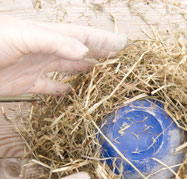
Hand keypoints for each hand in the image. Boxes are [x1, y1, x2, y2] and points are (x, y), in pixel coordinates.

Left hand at [0, 16, 126, 95]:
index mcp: (48, 36)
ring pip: (68, 69)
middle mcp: (46, 50)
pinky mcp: (28, 83)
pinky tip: (71, 92)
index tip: (123, 43)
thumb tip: (83, 49)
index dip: (103, 39)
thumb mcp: (22, 36)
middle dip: (100, 53)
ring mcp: (37, 67)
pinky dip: (62, 90)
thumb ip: (53, 41)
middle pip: (79, 51)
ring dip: (85, 71)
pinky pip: (50, 87)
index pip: (82, 36)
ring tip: (101, 74)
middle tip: (118, 59)